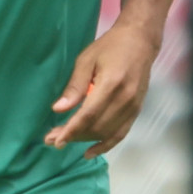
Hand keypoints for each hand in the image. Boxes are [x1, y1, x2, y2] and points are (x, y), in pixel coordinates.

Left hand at [44, 21, 158, 158]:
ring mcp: (133, 106)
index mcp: (111, 84)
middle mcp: (125, 99)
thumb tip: (59, 110)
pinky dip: (105, 145)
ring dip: (85, 140)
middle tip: (52, 138)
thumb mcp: (86, 60)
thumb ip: (74, 86)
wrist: (140, 41)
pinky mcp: (137, 110)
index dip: (71, 130)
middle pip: (97, 127)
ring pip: (107, 133)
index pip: (88, 115)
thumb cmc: (110, 47)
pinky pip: (121, 134)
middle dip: (73, 136)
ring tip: (65, 140)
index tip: (55, 140)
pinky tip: (90, 152)